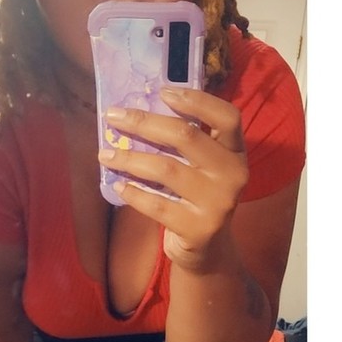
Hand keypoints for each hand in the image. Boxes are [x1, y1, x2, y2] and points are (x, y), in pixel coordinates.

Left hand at [97, 87, 248, 271]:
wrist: (207, 249)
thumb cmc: (196, 197)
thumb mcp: (202, 167)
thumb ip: (186, 142)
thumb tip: (138, 109)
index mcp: (236, 152)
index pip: (227, 117)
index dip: (196, 101)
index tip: (161, 92)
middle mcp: (233, 175)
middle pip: (186, 137)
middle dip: (144, 123)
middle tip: (113, 117)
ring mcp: (219, 203)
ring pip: (166, 169)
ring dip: (130, 159)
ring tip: (105, 154)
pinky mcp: (199, 229)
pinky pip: (158, 205)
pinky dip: (134, 193)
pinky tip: (118, 186)